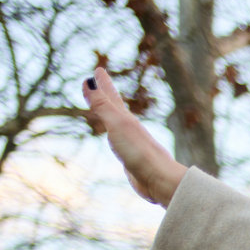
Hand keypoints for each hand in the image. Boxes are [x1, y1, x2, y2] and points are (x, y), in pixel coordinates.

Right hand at [81, 67, 186, 206]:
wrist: (160, 180)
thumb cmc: (140, 152)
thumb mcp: (118, 125)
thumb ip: (103, 106)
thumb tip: (89, 81)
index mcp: (126, 119)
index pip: (111, 97)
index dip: (103, 83)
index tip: (98, 69)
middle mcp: (130, 129)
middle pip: (115, 107)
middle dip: (106, 93)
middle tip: (99, 80)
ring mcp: (132, 144)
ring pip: (118, 124)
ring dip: (111, 114)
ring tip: (107, 108)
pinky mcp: (132, 160)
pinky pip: (120, 142)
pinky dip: (115, 136)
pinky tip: (118, 140)